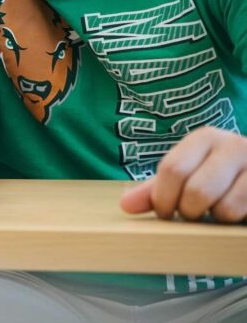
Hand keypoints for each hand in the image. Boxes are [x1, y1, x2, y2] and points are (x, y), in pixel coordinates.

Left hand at [119, 126, 246, 222]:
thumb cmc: (218, 178)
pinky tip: (236, 214)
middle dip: (188, 212)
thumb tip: (125, 205)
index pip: (172, 170)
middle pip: (196, 191)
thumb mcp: (186, 177)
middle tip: (192, 214)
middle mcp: (233, 146)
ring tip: (217, 211)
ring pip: (224, 208)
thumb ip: (155, 190)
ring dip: (215, 219)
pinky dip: (235, 223)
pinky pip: (244, 214)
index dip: (162, 199)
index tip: (164, 212)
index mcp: (205, 138)